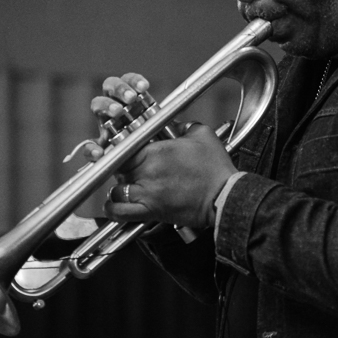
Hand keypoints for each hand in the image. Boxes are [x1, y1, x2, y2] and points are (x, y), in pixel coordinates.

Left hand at [86, 73, 236, 229]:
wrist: (224, 197)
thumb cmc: (215, 169)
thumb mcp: (202, 135)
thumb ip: (183, 126)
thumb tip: (173, 126)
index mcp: (156, 151)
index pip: (124, 147)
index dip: (123, 148)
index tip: (127, 150)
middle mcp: (147, 172)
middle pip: (118, 168)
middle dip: (123, 167)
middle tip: (131, 167)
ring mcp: (147, 193)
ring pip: (117, 189)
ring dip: (120, 187)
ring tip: (128, 185)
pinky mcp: (151, 212)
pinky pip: (120, 212)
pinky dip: (113, 209)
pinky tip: (114, 205)